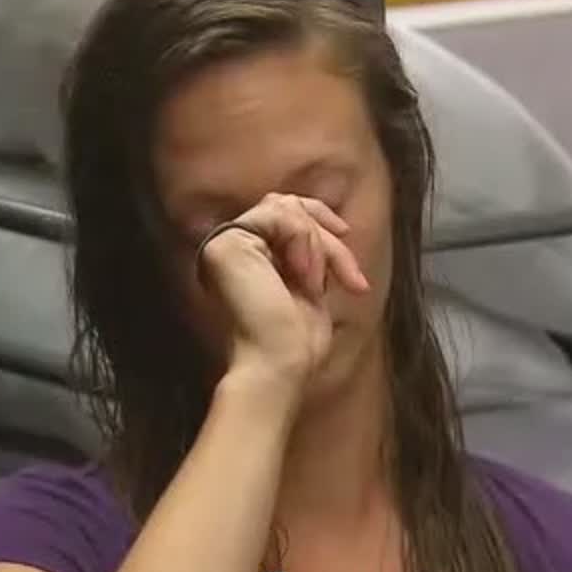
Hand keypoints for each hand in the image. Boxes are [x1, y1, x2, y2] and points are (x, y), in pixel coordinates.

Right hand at [197, 193, 370, 412]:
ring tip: (316, 286)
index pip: (281, 212)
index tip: (345, 235)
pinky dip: (304, 243)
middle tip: (347, 274)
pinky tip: (304, 278)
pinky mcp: (226, 243)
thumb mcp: (309, 285)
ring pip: (287, 209)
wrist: (278, 365)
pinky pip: (279, 216)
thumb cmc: (295, 341)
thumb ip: (309, 253)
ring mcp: (223, 243)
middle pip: (286, 205)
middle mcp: (229, 247)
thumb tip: (330, 225)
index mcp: (245, 257)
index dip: (317, 216)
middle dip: (324, 234)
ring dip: (317, 246)